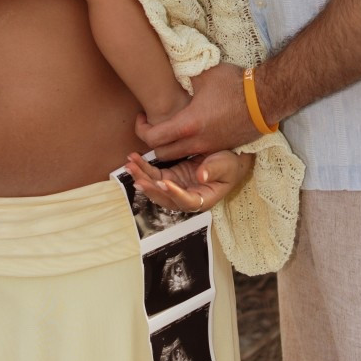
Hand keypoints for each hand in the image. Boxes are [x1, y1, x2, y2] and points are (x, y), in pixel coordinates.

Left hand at [124, 150, 250, 213]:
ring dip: (142, 177)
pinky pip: (154, 176)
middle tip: (137, 177)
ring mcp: (177, 188)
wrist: (227, 158)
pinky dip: (143, 168)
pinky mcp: (170, 177)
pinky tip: (133, 159)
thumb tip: (200, 176)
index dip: (175, 194)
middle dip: (150, 188)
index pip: (187, 202)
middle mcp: (187, 198)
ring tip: (130, 165)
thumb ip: (214, 169)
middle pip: (165, 199)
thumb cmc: (230, 164)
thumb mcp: (227, 166)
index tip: (164, 183)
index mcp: (204, 200)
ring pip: (156, 188)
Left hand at [135, 61, 254, 159]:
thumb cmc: (234, 85)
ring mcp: (210, 148)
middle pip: (162, 155)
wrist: (265, 99)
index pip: (152, 138)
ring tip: (169, 130)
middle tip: (153, 125)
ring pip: (179, 157)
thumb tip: (167, 70)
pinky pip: (196, 154)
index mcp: (188, 125)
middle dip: (153, 143)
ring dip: (170, 147)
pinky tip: (190, 132)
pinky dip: (187, 148)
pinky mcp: (221, 149)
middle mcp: (196, 142)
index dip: (141, 129)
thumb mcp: (203, 74)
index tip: (143, 117)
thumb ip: (182, 76)